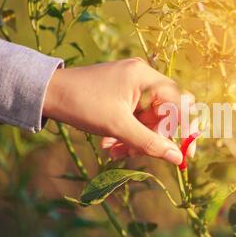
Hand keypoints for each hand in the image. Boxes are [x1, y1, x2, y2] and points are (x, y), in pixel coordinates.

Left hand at [43, 58, 190, 164]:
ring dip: (135, 139)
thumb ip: (150, 143)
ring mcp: (133, 86)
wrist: (48, 93)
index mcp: (146, 78)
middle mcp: (143, 78)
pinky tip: (109, 144)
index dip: (185, 128)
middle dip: (151, 137)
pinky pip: (136, 117)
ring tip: (114, 151)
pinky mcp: (123, 94)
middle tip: (134, 153)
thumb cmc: (82, 104)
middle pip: (163, 114)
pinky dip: (126, 133)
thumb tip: (178, 158)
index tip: (187, 151)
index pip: (178, 104)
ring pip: (148, 119)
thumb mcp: (118, 126)